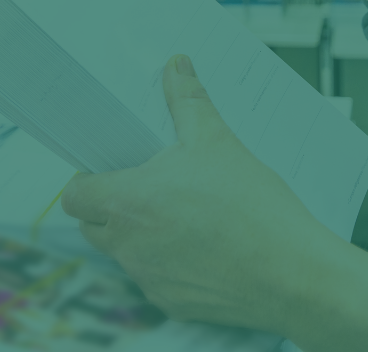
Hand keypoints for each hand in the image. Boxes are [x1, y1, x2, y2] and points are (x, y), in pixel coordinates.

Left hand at [61, 54, 367, 351]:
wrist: (292, 272)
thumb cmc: (253, 209)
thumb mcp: (217, 141)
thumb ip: (188, 100)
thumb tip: (176, 66)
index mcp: (130, 202)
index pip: (75, 195)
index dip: (87, 179)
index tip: (112, 168)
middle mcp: (129, 246)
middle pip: (92, 225)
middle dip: (110, 205)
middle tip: (148, 185)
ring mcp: (149, 278)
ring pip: (124, 252)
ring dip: (140, 232)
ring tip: (184, 212)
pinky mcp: (172, 302)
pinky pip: (154, 278)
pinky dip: (168, 261)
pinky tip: (204, 245)